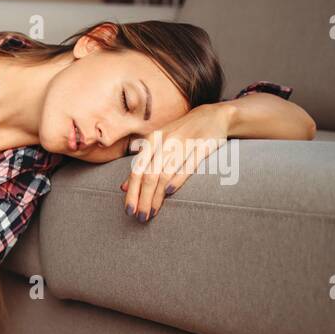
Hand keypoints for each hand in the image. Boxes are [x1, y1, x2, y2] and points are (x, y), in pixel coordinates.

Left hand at [121, 102, 230, 222]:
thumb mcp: (158, 145)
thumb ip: (142, 165)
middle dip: (143, 199)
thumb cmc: (180, 134)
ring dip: (157, 196)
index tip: (129, 211)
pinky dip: (178, 179)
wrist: (213, 116)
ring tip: (152, 212)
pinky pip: (188, 165)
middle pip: (149, 175)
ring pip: (165, 174)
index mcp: (152, 141)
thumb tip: (122, 187)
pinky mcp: (202, 146)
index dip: (132, 192)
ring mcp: (184, 143)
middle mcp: (165, 142)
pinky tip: (169, 193)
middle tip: (141, 217)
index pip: (137, 171)